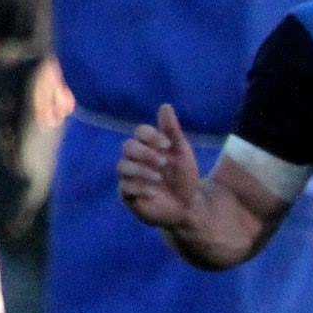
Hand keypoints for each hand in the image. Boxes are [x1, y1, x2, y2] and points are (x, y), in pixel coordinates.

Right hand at [118, 104, 201, 231]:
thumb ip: (172, 131)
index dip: (150, 135)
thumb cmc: (185, 178)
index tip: (167, 144)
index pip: (139, 132)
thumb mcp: (182, 153)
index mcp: (149, 147)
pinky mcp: (127, 195)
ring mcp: (129, 177)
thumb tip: (165, 106)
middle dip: (145, 152)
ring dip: (142, 170)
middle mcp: (135, 160)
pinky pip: (125, 187)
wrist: (189, 206)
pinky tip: (154, 192)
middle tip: (164, 162)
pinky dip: (140, 187)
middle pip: (128, 146)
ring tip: (159, 178)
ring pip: (123, 166)